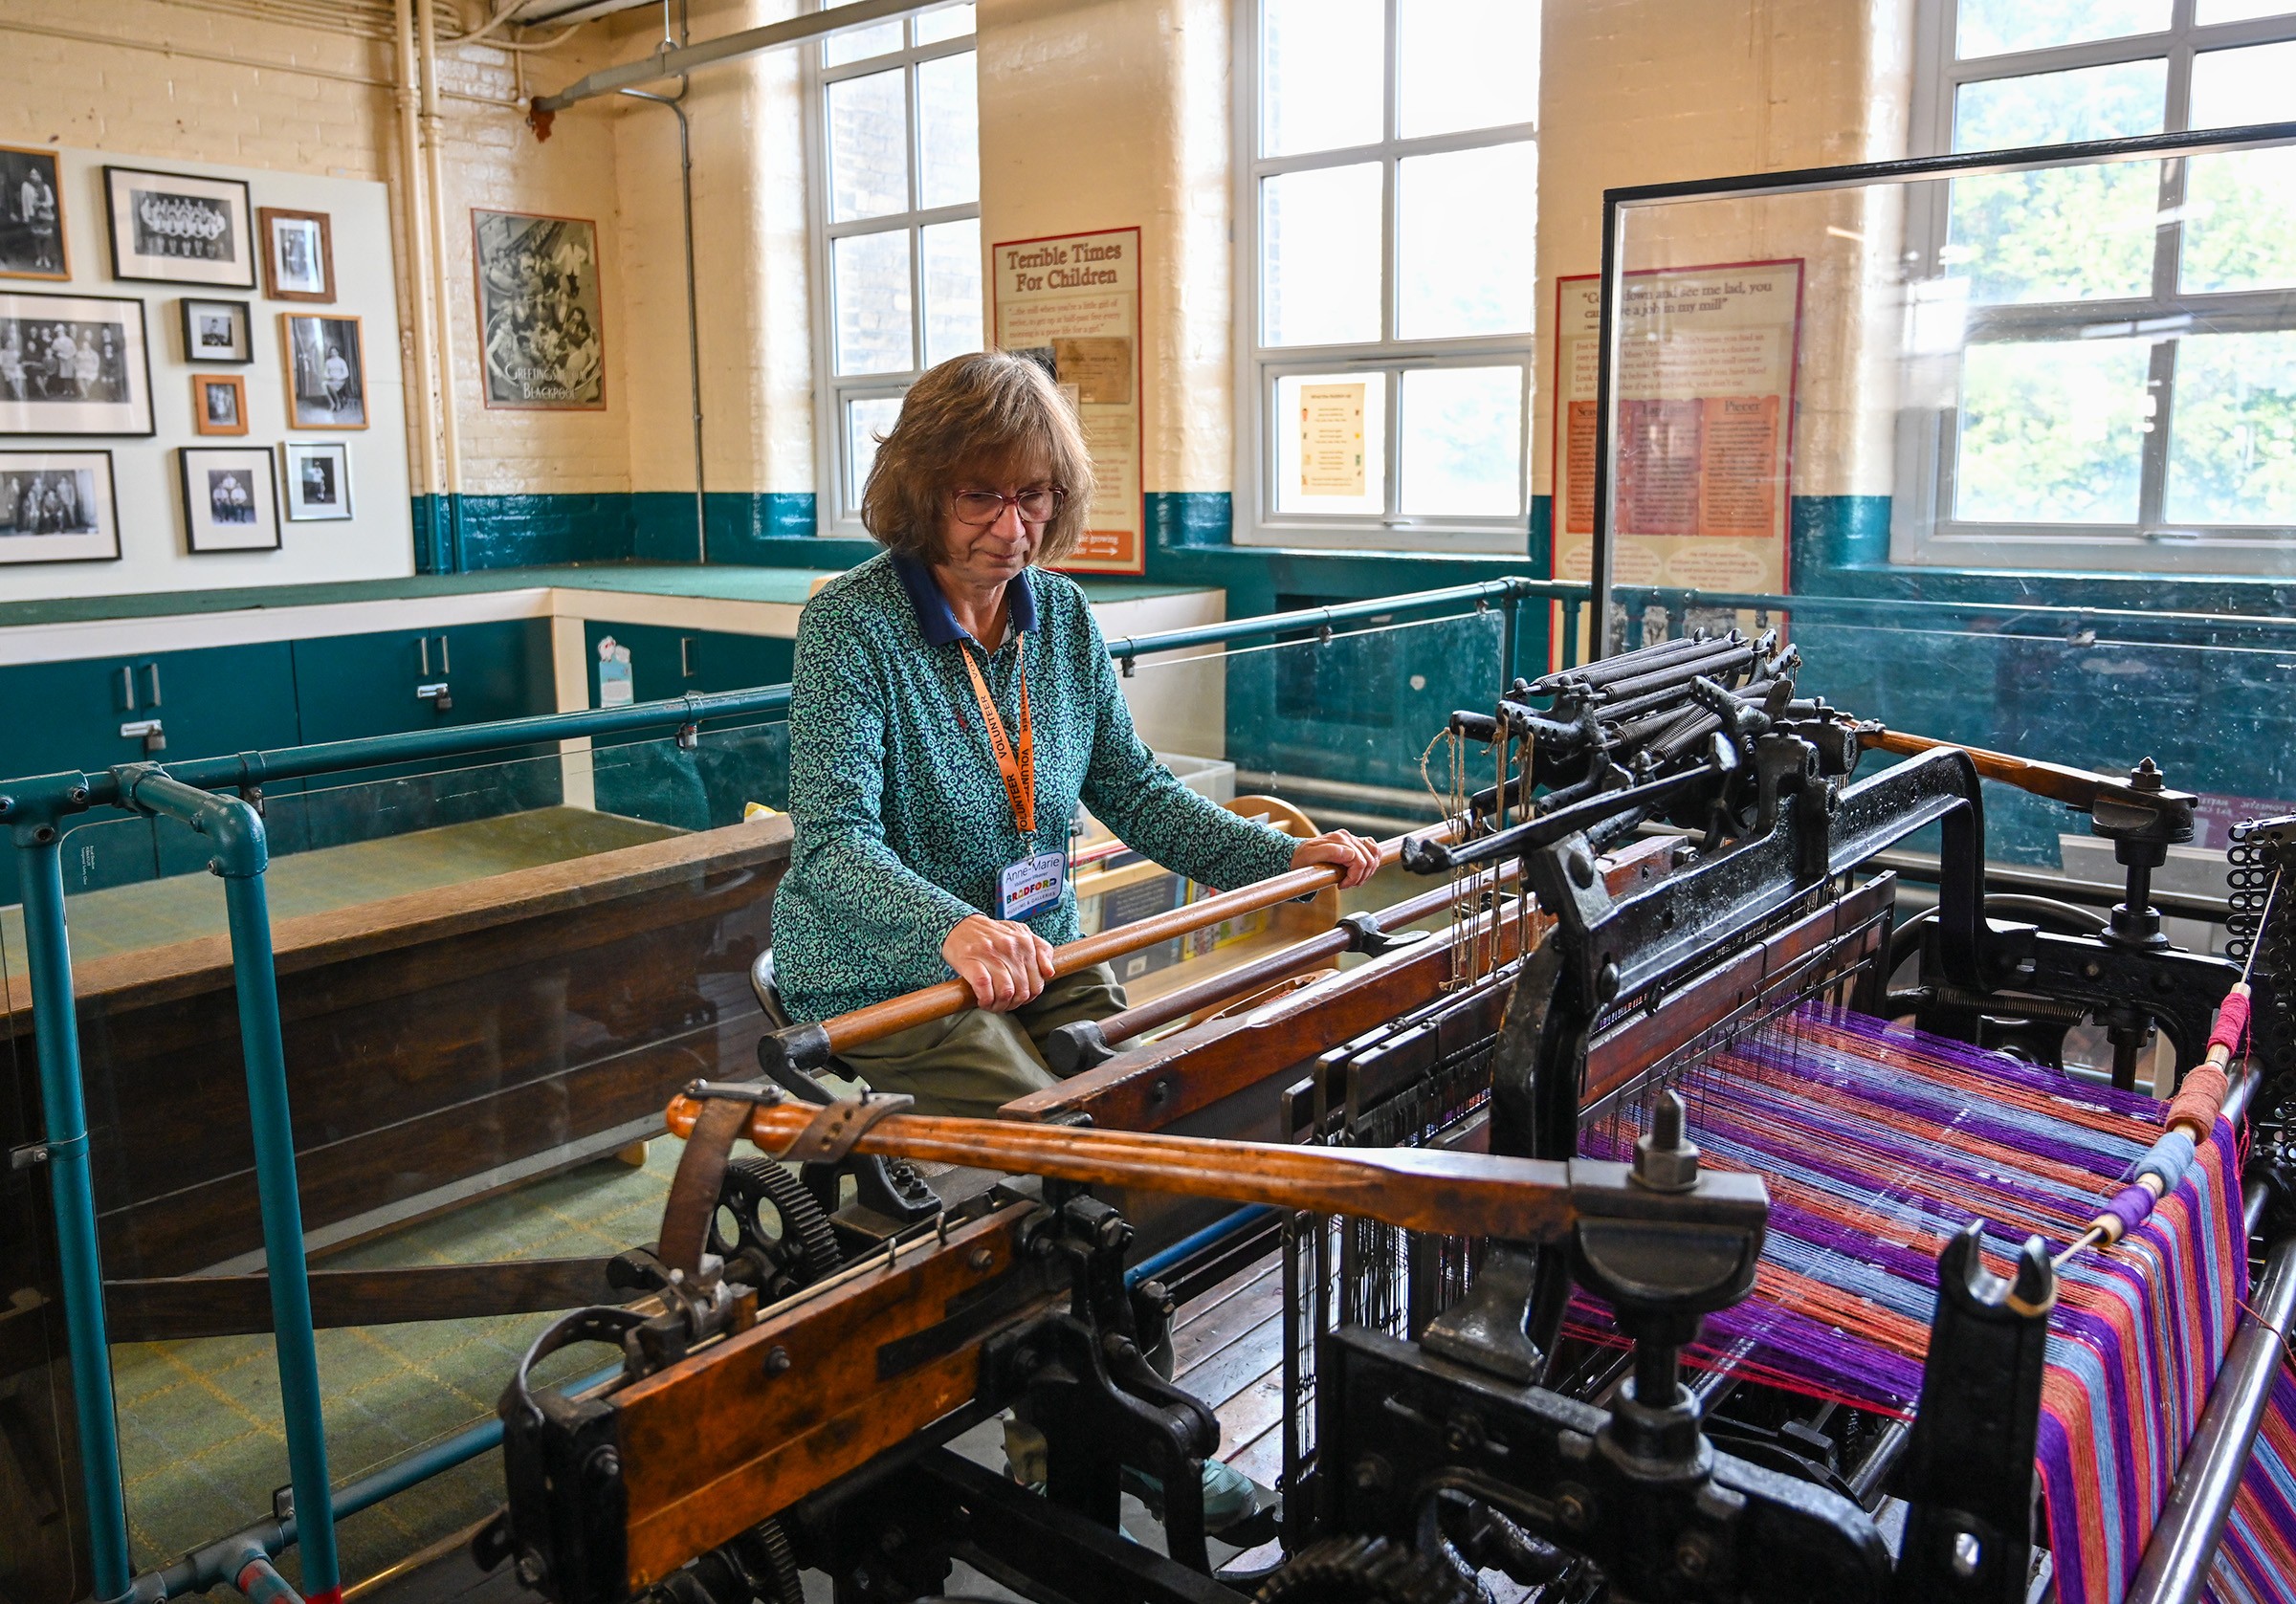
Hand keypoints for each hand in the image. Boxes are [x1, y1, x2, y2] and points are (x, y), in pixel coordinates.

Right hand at [941, 913, 1055, 1011]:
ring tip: (993, 1005)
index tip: (1019, 999)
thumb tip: (1049, 973)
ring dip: (999, 1005)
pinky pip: (984, 987)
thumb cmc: (991, 933)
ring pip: (1006, 991)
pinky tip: (983, 1000)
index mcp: (1025, 943)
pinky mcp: (971, 960)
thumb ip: (1041, 950)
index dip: (1029, 998)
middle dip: (1013, 1004)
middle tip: (1004, 1005)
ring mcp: (990, 953)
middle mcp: (1010, 947)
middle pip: (1022, 990)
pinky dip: (985, 999)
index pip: (1037, 982)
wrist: (960, 924)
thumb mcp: (1020, 933)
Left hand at [1291, 829, 1380, 889]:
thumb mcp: (1309, 856)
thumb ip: (1329, 852)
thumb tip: (1350, 853)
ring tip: (1352, 879)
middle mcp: (1347, 837)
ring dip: (1367, 872)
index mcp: (1338, 840)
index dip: (1354, 878)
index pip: (1359, 862)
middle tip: (1347, 884)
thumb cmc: (1302, 858)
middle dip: (1360, 877)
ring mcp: (1352, 838)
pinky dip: (1373, 862)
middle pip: (1368, 861)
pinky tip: (1361, 871)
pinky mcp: (1356, 842)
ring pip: (1373, 856)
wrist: (1299, 854)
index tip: (1341, 885)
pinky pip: (1374, 849)